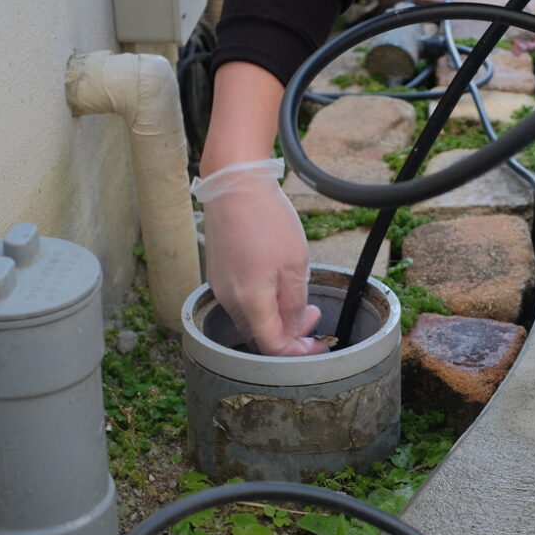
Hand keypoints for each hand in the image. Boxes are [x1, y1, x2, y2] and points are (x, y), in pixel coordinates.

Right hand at [193, 160, 328, 356]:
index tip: (317, 343)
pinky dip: (261, 304)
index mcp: (250, 301)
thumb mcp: (295, 263)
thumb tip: (295, 329)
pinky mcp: (218, 274)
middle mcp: (229, 300)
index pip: (272, 347)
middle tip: (312, 319)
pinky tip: (276, 285)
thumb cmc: (267, 218)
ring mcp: (220, 287)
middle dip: (288, 336)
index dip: (298, 352)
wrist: (235, 182)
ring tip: (298, 299)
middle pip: (259, 337)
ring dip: (275, 319)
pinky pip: (240, 302)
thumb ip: (295, 303)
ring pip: (249, 320)